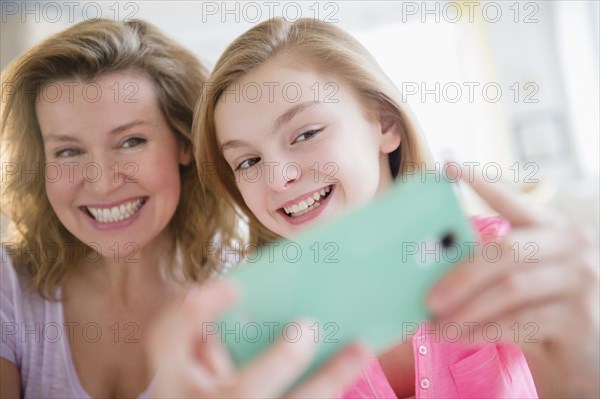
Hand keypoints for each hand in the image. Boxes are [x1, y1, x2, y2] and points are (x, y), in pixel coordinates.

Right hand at [147, 281, 369, 397]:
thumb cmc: (199, 386)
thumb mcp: (192, 368)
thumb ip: (211, 344)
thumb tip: (263, 301)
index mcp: (172, 375)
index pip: (168, 336)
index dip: (198, 310)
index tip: (236, 287)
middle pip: (242, 393)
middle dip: (280, 361)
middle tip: (309, 326)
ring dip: (327, 380)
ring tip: (358, 349)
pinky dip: (326, 387)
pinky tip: (351, 367)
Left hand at [427, 164, 598, 397]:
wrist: (586, 357)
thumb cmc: (544, 313)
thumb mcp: (520, 281)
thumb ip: (490, 267)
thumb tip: (429, 266)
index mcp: (552, 229)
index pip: (515, 201)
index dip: (482, 183)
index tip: (449, 168)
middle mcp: (572, 247)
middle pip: (505, 251)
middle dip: (460, 276)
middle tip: (428, 298)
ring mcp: (582, 281)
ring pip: (510, 288)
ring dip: (465, 310)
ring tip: (436, 325)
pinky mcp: (581, 318)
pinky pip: (519, 322)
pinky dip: (482, 330)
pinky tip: (459, 336)